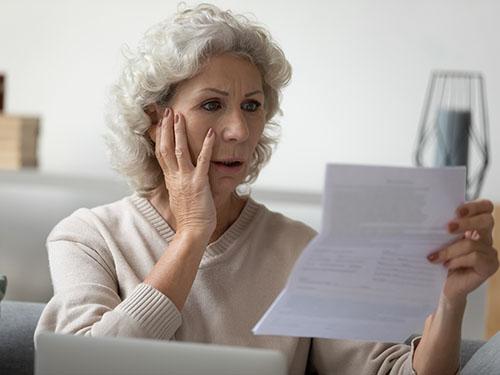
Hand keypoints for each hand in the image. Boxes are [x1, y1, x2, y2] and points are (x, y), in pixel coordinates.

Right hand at [154, 107, 215, 239]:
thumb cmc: (188, 217)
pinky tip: (210, 134)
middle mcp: (175, 177)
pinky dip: (206, 146)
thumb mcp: (178, 196)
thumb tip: (176, 176)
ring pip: (180, 150)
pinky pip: (203, 161)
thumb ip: (177, 183)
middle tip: (168, 111)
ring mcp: (186, 179)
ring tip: (180, 115)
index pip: (161, 153)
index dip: (160, 136)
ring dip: (179, 132)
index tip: (160, 122)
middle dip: (166, 128)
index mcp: (170, 179)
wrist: (192, 231)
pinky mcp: (199, 183)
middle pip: (166, 147)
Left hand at [427, 199, 498, 304]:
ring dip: (450, 250)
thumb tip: (428, 217)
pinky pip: (475, 258)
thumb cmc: (440, 260)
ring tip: (435, 257)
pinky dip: (457, 260)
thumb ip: (442, 229)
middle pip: (487, 220)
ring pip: (473, 243)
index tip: (456, 210)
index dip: (475, 206)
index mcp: (474, 225)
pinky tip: (446, 265)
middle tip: (448, 228)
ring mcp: (490, 251)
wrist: (443, 285)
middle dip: (467, 222)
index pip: (485, 207)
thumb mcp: (440, 241)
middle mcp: (485, 236)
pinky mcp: (490, 265)